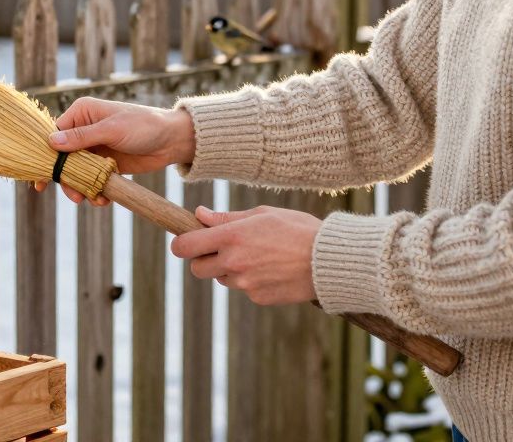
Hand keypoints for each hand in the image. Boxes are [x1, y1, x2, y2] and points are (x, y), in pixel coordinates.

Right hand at [36, 97, 194, 203]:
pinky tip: (103, 198)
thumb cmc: (143, 125)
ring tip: (92, 199)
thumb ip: (82, 137)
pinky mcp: (105, 164)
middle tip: (74, 197)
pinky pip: (91, 180)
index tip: (42, 179)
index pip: (54, 134)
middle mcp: (84, 130)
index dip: (47, 156)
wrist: (172, 141)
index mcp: (82, 113)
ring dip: (81, 188)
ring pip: (76, 172)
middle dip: (67, 179)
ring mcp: (94, 148)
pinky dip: (94, 191)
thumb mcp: (112, 129)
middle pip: (63, 158)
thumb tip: (52, 142)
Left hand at [170, 205, 320, 305]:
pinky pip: (244, 290)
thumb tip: (198, 214)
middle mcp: (233, 262)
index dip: (181, 244)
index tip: (186, 241)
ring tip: (258, 256)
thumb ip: (226, 218)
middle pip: (197, 268)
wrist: (330, 260)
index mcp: (231, 237)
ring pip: (222, 279)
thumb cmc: (298, 229)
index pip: (184, 246)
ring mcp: (245, 283)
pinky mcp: (258, 298)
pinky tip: (272, 270)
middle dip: (203, 260)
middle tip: (222, 249)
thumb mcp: (262, 214)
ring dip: (230, 270)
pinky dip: (251, 281)